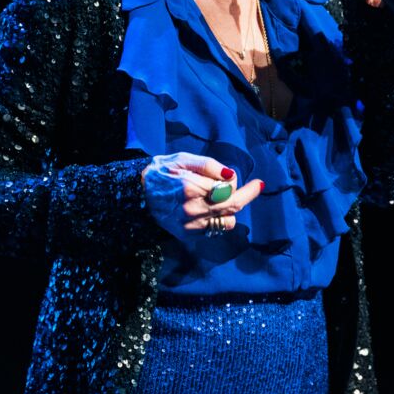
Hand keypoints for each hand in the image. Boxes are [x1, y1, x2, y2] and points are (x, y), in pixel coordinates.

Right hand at [141, 152, 263, 236]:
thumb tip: (231, 175)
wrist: (135, 195)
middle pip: (233, 207)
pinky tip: (213, 207)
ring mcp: (191, 225)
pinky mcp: (188, 234)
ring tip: (224, 197)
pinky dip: (219, 219)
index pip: (229, 189)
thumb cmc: (161, 172)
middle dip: (248, 195)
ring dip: (231, 209)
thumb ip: (209, 166)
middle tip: (258, 186)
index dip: (240, 184)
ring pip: (227, 222)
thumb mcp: (182, 159)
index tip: (249, 180)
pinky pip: (215, 230)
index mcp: (191, 188)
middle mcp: (193, 209)